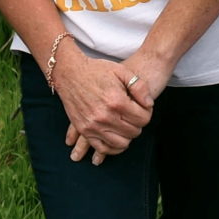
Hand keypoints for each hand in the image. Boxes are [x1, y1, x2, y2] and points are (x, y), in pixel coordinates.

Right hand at [49, 39, 153, 161]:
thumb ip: (139, 87)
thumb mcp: (122, 71)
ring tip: (126, 125)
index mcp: (117, 101)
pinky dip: (112, 148)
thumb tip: (149, 104)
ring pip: (121, 143)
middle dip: (138, 124)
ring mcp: (93, 125)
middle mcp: (105, 116)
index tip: (143, 108)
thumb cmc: (97, 70)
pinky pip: (102, 147)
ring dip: (127, 136)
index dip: (147, 114)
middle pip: (134, 132)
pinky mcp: (84, 129)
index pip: (143, 119)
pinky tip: (117, 140)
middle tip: (135, 115)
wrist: (69, 73)